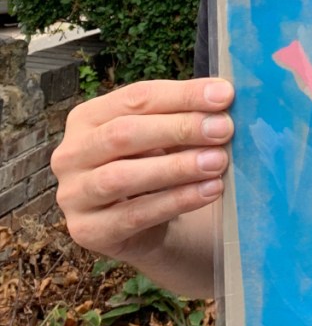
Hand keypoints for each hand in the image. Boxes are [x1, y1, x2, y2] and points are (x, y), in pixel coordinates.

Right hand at [51, 79, 233, 278]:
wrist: (147, 226)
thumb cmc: (155, 164)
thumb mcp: (165, 136)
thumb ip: (185, 115)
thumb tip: (222, 96)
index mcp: (88, 117)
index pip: (136, 98)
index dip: (182, 95)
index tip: (224, 95)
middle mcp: (72, 154)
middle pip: (124, 133)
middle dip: (180, 128)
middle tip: (224, 129)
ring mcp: (73, 195)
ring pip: (122, 176)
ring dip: (177, 167)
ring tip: (219, 161)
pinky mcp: (88, 231)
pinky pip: (134, 215)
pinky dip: (177, 201)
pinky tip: (211, 190)